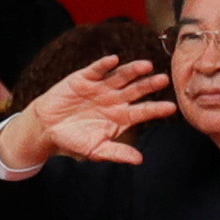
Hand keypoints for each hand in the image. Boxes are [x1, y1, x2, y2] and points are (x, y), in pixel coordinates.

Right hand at [0, 53, 170, 172]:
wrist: (47, 128)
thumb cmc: (74, 140)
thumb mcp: (96, 149)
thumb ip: (117, 153)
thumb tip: (139, 160)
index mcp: (121, 117)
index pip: (143, 111)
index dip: (156, 109)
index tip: (171, 107)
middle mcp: (114, 99)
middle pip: (136, 90)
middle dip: (149, 85)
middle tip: (164, 79)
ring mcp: (100, 88)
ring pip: (120, 77)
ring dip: (132, 71)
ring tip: (146, 66)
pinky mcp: (84, 79)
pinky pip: (96, 70)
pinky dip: (104, 65)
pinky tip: (113, 60)